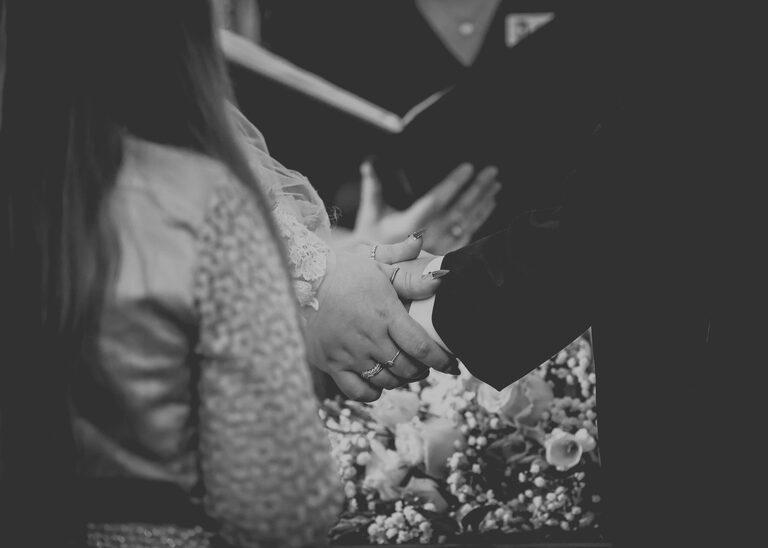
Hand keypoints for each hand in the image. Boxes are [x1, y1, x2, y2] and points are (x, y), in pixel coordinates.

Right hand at [303, 237, 457, 401]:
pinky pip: (357, 391)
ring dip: (400, 381)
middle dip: (421, 370)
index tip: (452, 365)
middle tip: (423, 365)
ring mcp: (349, 353)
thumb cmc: (345, 270)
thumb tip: (443, 275)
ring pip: (386, 382)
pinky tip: (378, 383)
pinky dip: (373, 393)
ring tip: (403, 371)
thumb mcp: (379, 266)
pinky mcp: (331, 363)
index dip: (442, 361)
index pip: (422, 347)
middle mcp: (369, 337)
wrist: (303, 279)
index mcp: (385, 313)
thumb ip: (411, 275)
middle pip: (407, 368)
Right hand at [354, 161, 500, 254]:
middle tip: (491, 172)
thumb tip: (368, 164)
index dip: (454, 184)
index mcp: (409, 226)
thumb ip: (372, 187)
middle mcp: (428, 239)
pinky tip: (488, 205)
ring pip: (466, 224)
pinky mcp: (445, 255)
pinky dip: (479, 219)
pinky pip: (468, 236)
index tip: (468, 167)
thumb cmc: (372, 239)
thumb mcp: (371, 214)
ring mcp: (439, 249)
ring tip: (495, 186)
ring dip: (482, 203)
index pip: (437, 201)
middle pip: (458, 211)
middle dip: (477, 190)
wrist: (376, 271)